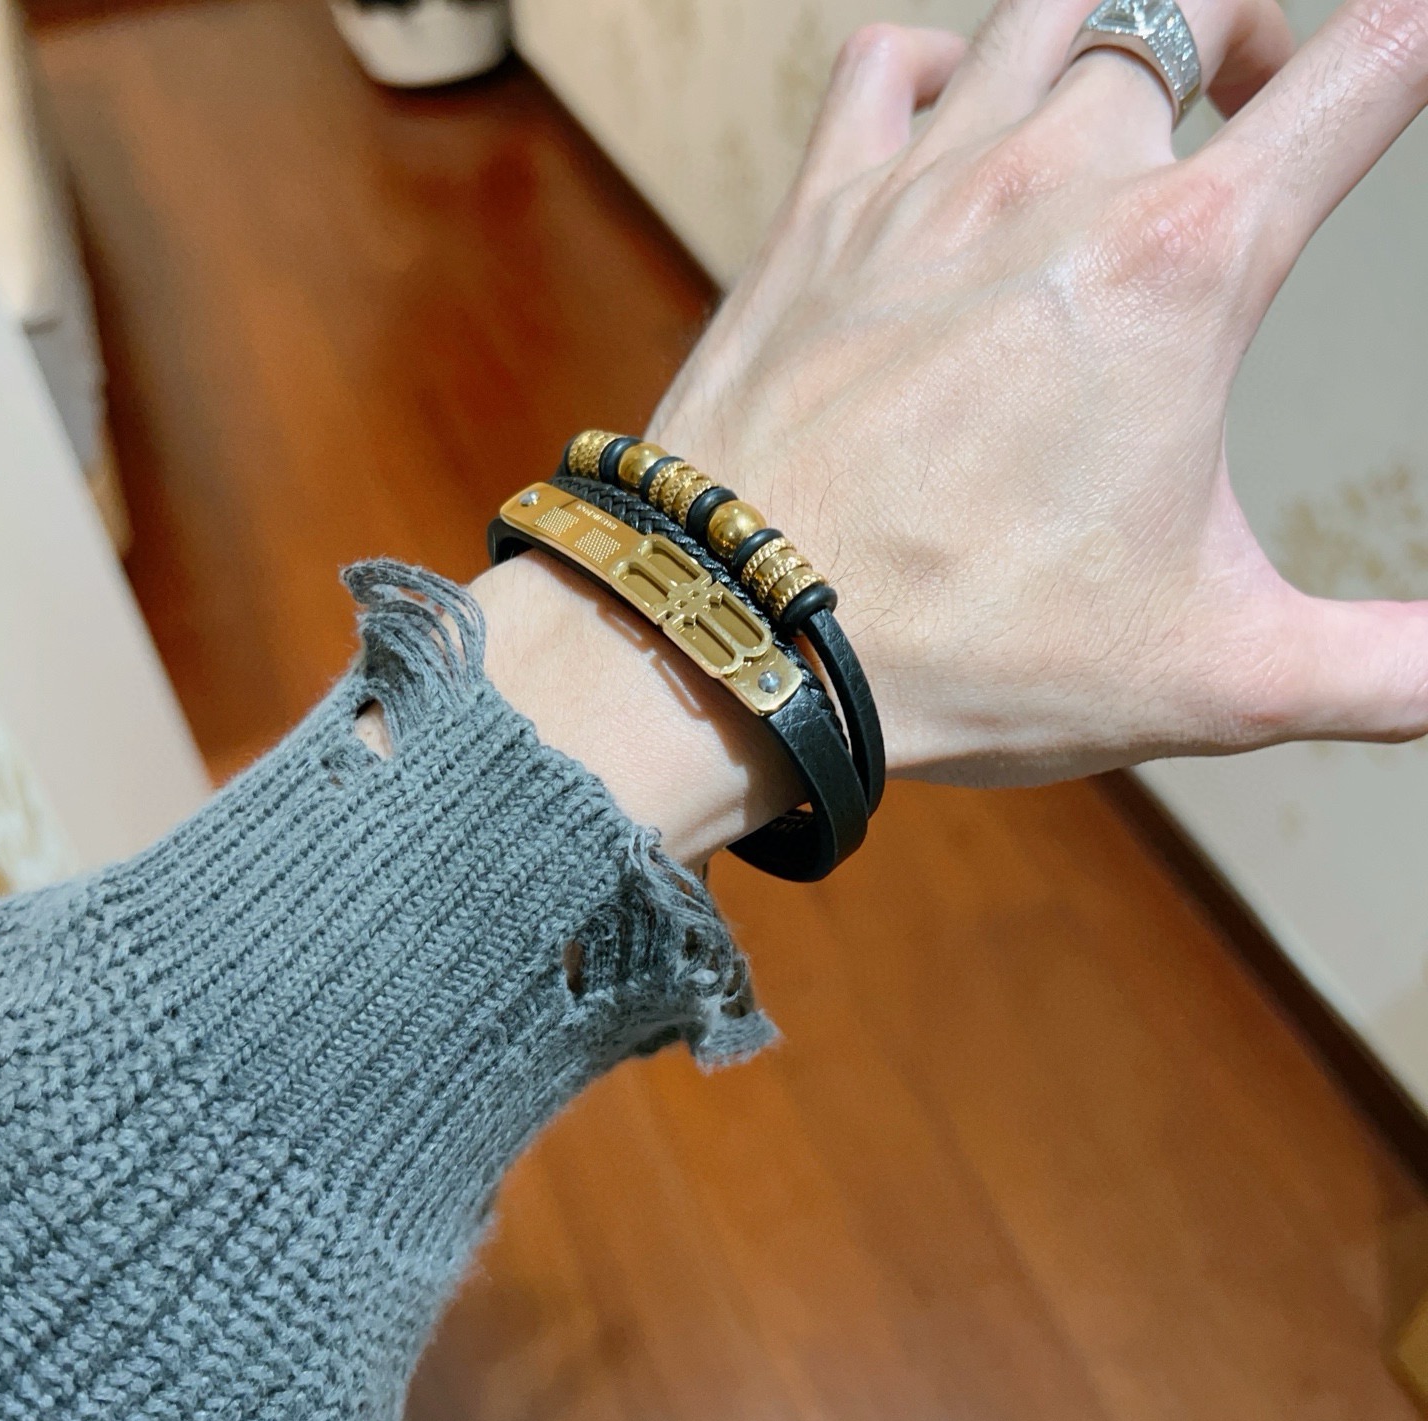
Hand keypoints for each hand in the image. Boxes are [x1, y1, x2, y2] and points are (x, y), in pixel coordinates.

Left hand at [651, 5, 1427, 786]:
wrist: (739, 635)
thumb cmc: (958, 648)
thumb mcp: (1212, 675)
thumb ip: (1385, 669)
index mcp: (1181, 269)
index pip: (1359, 78)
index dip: (1412, 43)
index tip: (1419, 38)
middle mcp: (1054, 184)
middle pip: (1191, 18)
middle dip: (1251, 46)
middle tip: (1258, 112)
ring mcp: (919, 186)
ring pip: (1047, 15)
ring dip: (1110, 36)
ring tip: (1131, 105)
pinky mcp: (814, 217)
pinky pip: (885, 65)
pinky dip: (940, 64)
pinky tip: (957, 119)